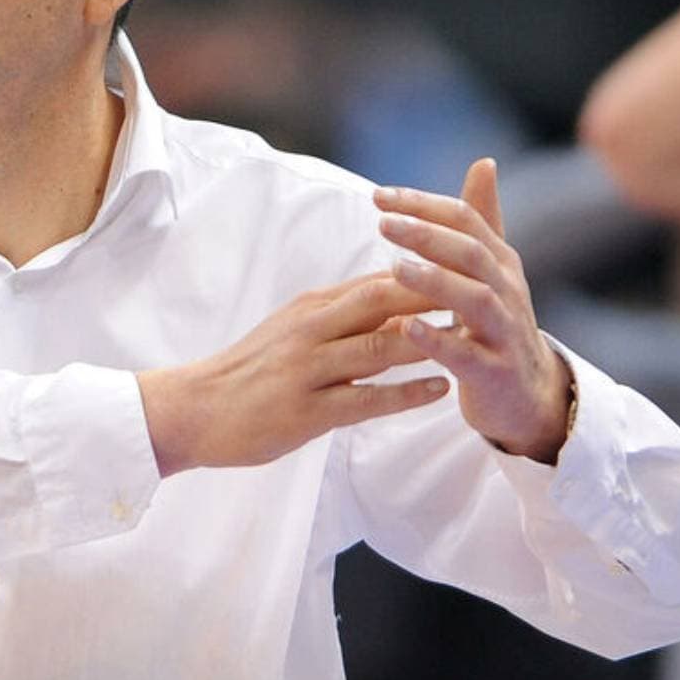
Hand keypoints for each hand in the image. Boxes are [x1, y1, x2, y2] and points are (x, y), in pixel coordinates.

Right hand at [138, 272, 447, 475]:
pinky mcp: (305, 412)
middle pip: (385, 300)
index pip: (379, 279)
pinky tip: (440, 390)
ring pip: (379, 347)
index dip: (428, 271)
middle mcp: (313, 330)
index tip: (472, 268)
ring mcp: (309, 370)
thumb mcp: (294, 330)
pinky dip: (406, 393)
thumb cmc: (252, 372)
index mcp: (314, 307)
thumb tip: (391, 295)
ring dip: (430, 340)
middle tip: (486, 289)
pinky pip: (365, 399)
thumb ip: (341, 315)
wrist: (192, 409)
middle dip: (438, 291)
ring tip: (474, 337)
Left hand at [374, 158, 572, 463]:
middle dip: (427, 234)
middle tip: (383, 223)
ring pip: (474, 299)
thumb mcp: (493, 271)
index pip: (465, 219)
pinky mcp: (497, 373)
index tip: (378, 196)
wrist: (528, 396)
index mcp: (500, 262)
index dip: (423, 204)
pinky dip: (439, 341)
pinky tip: (408, 329)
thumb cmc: (497, 326)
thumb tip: (484, 163)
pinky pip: (468, 355)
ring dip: (434, 281)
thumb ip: (483, 220)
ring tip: (394, 268)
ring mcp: (505, 332)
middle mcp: (507, 290)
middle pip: (470, 252)